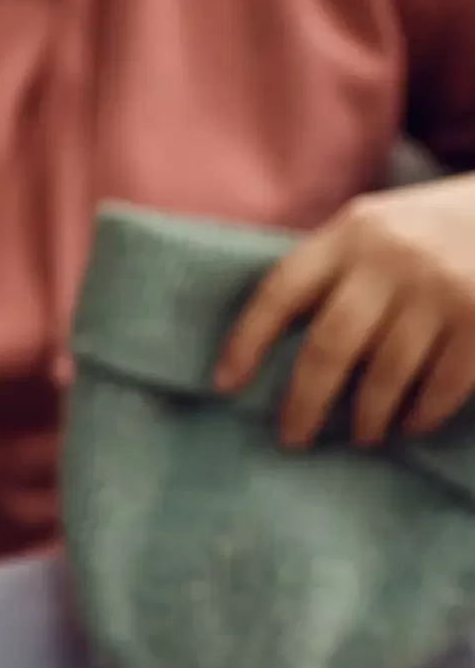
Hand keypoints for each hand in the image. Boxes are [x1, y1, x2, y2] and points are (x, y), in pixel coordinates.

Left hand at [214, 175, 474, 447]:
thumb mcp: (375, 229)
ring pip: (386, 374)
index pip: (281, 290)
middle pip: (329, 346)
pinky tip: (411, 424)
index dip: (247, 341)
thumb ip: (331, 272)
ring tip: (361, 436)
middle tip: (293, 438)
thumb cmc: (430, 230)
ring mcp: (441, 287)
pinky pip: (443, 384)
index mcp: (352, 232)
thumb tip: (267, 349)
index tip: (224, 385)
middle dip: (305, 402)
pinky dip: (423, 413)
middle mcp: (392, 257)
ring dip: (368, 417)